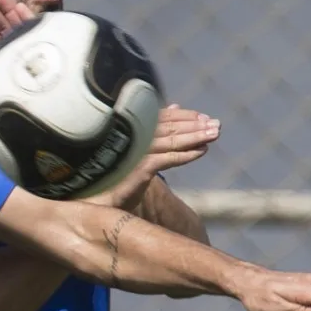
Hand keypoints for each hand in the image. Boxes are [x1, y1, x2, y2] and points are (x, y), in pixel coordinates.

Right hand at [91, 104, 219, 210]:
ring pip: (170, 141)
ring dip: (195, 137)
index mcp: (127, 130)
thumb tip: (175, 107)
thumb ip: (157, 130)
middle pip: (168, 127)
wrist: (93, 203)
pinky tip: (201, 151)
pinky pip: (166, 159)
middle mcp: (129, 137)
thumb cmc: (114, 176)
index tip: (204, 118)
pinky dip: (186, 154)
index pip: (161, 117)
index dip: (184, 116)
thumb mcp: (138, 150)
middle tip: (217, 125)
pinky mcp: (136, 169)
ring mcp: (132, 152)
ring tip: (214, 134)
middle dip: (195, 125)